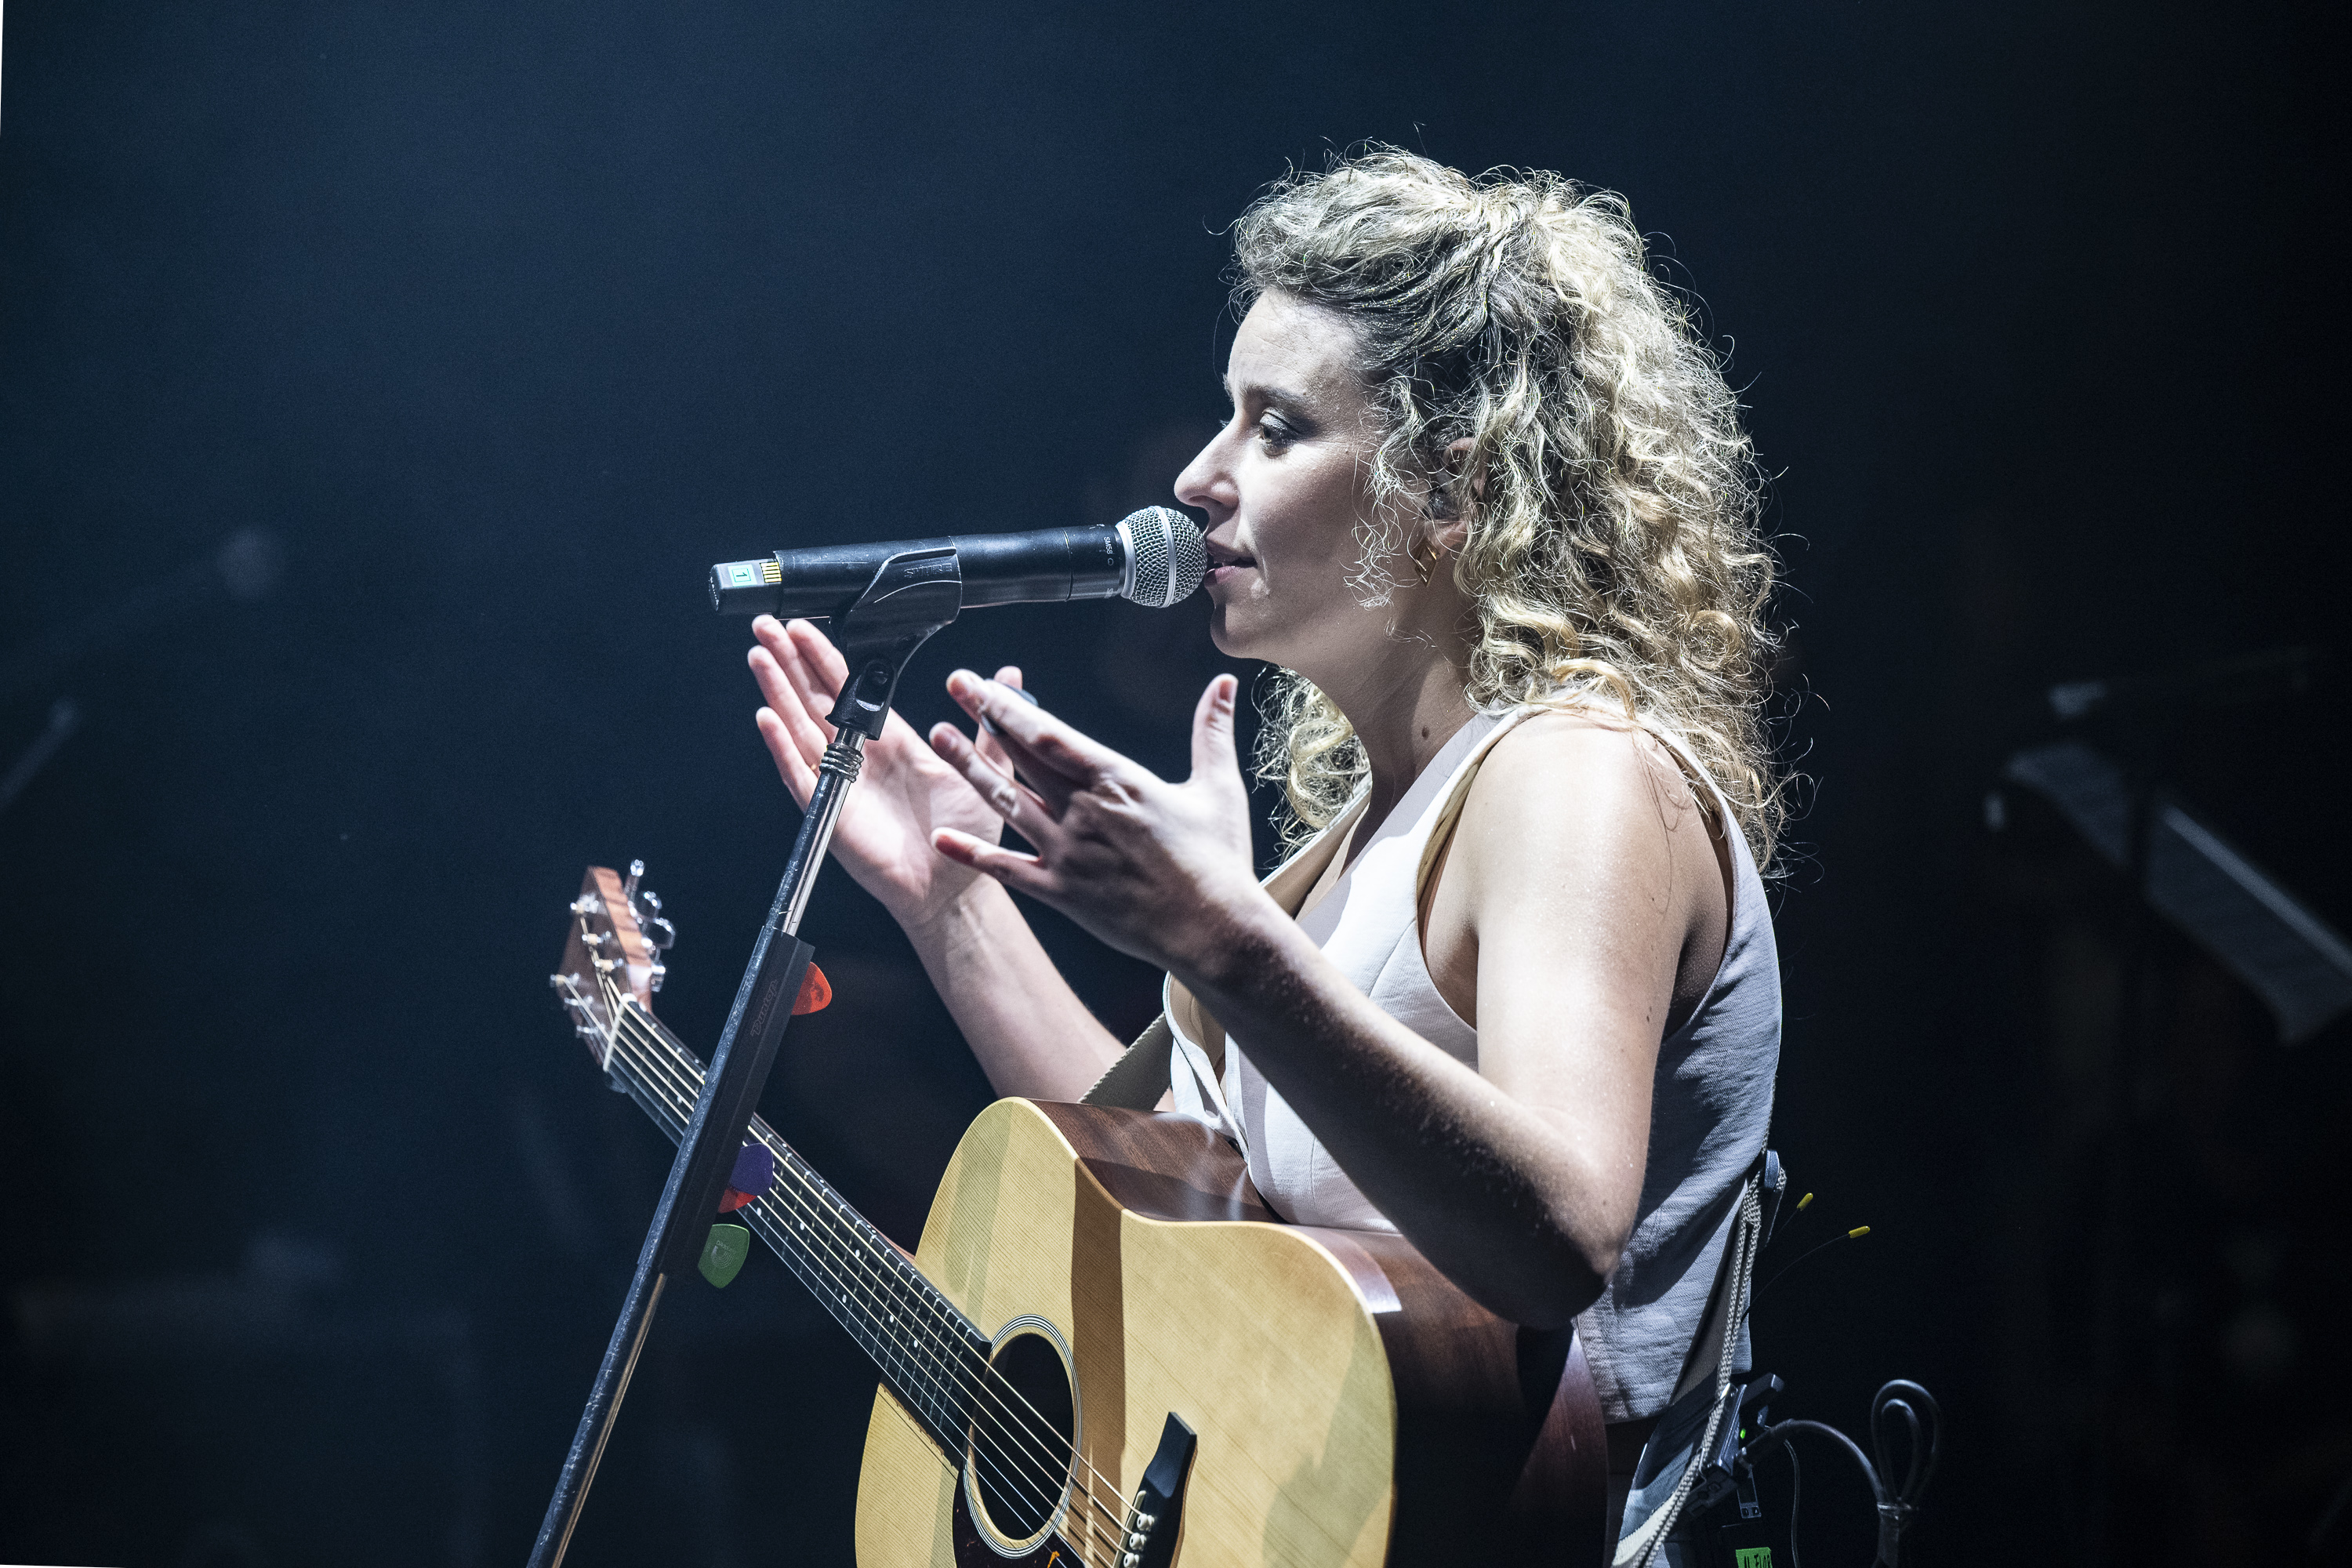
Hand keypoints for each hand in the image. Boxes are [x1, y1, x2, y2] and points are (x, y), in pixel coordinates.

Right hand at [749, 616, 1024, 928]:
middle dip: (789, 662)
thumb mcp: (982, 767)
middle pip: (814, 700)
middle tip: (767, 627)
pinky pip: (799, 775)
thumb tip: (1008, 677)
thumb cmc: (963, 831)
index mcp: (890, 740)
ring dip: (778, 692)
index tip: (804, 628)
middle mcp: (858, 757)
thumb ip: (989, 723)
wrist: (950, 885)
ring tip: (759, 657)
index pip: (849, 689)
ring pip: (799, 728)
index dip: (824, 658)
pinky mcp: (828, 811)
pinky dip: (781, 748)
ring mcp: (839, 782)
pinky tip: (767, 718)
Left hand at [925, 669, 1269, 976]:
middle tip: (955, 687)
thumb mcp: (1219, 788)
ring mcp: (1069, 853)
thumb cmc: (1217, 864)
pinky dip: (974, 853)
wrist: (1212, 931)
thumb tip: (1225, 687)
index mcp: (1119, 782)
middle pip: (1022, 758)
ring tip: (940, 739)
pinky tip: (943, 839)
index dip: (1012, 705)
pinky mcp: (1062, 893)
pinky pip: (1008, 868)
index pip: (1050, 735)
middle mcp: (1085, 812)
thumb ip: (1213, 731)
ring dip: (970, 769)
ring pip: (1007, 803)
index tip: (985, 682)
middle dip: (984, 719)